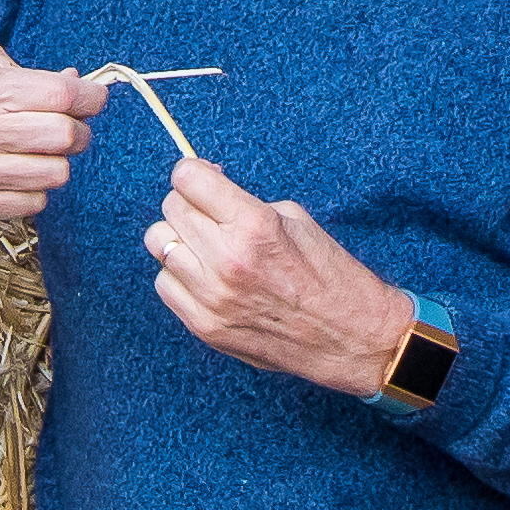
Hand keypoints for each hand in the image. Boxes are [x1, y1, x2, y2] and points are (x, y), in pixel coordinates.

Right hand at [0, 46, 104, 219]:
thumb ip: (32, 74)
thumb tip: (78, 82)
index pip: (63, 95)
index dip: (91, 96)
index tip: (94, 96)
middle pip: (66, 136)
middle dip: (78, 128)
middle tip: (69, 124)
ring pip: (57, 173)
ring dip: (57, 159)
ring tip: (39, 149)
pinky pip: (34, 203)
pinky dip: (35, 187)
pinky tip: (18, 170)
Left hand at [145, 157, 416, 396]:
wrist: (350, 336)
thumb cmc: (329, 273)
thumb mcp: (294, 219)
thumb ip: (242, 203)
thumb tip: (205, 188)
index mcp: (254, 226)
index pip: (187, 178)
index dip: (195, 173)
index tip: (205, 180)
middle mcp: (226, 260)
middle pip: (171, 207)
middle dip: (190, 202)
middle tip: (212, 213)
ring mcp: (211, 297)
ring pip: (160, 244)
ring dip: (181, 238)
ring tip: (208, 245)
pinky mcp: (204, 326)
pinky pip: (165, 284)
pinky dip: (180, 275)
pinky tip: (206, 276)